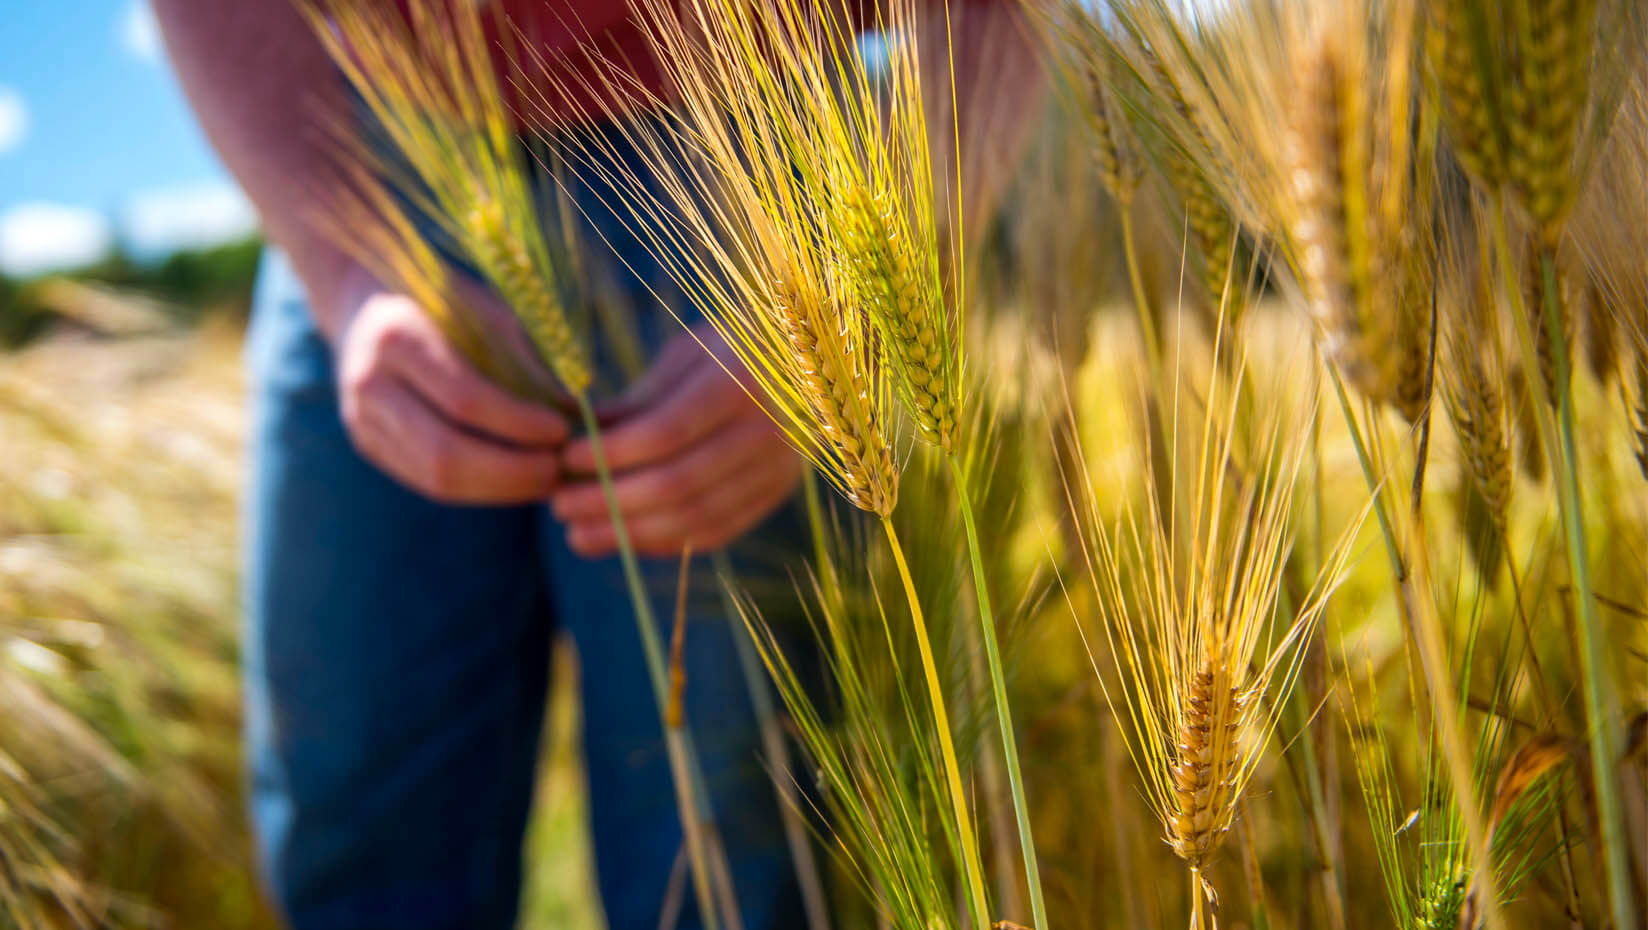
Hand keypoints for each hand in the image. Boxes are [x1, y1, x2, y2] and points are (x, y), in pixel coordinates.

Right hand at [334, 283, 569, 503]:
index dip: (518, 424)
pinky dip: (479, 489)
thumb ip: (525, 359)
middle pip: (445, 453)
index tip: (562, 431)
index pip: (465, 398)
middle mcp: (369, 383)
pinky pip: (428, 483)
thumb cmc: (446, 304)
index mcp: (397, 335)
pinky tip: (515, 482)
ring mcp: (361, 420)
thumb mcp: (487, 311)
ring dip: (499, 490)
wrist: (367, 305)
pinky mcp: (369, 446)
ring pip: (435, 479)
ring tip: (544, 481)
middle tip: (557, 471)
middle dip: (511, 472)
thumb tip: (574, 412)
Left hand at [553, 324, 802, 557]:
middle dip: (609, 501)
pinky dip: (664, 542)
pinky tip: (623, 540)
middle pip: (678, 483)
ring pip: (695, 517)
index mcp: (743, 379)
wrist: (808, 362)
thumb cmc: (735, 346)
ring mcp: (780, 467)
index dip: (610, 453)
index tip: (565, 459)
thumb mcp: (688, 351)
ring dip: (629, 534)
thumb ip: (638, 398)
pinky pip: (717, 531)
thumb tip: (577, 436)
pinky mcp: (778, 493)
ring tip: (578, 535)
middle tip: (560, 506)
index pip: (666, 431)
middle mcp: (770, 428)